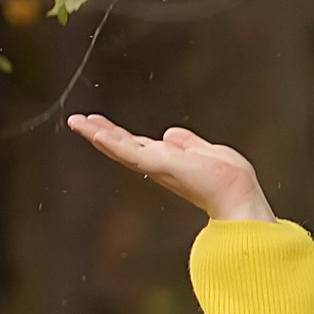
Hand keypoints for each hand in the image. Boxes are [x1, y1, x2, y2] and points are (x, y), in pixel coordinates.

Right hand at [69, 113, 272, 222]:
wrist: (238, 193)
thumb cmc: (229, 178)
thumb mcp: (204, 151)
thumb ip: (187, 143)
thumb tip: (170, 133)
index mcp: (167, 160)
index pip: (136, 144)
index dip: (115, 133)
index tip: (96, 122)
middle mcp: (158, 165)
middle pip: (122, 145)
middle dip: (98, 132)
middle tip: (75, 120)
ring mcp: (157, 166)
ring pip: (121, 147)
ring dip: (97, 134)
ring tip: (76, 122)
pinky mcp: (159, 166)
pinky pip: (131, 153)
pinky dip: (113, 143)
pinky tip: (96, 133)